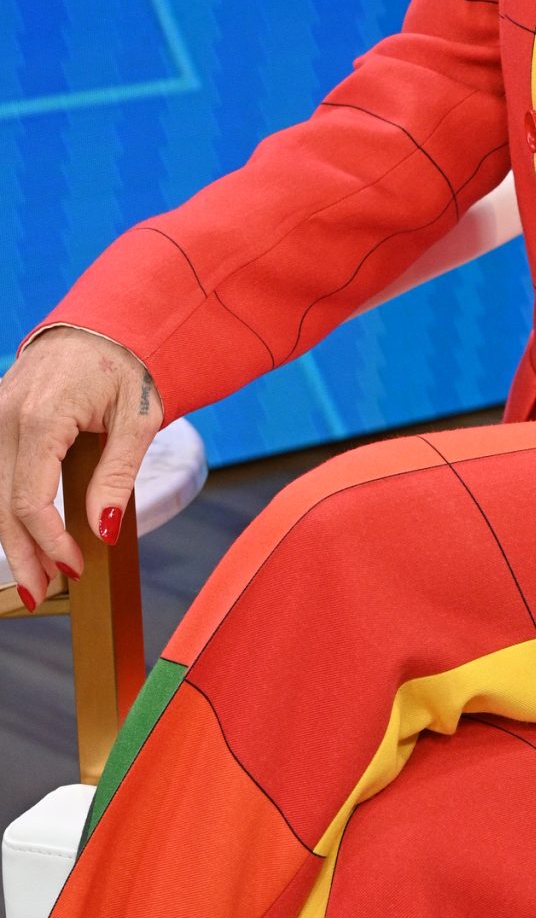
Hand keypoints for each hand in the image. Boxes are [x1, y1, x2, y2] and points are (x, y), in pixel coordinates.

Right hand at [0, 327, 157, 607]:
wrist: (104, 323)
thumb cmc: (128, 365)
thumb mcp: (139, 418)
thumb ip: (117, 475)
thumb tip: (101, 531)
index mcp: (42, 417)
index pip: (31, 500)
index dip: (50, 543)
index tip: (75, 568)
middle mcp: (6, 417)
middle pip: (2, 504)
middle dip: (21, 554)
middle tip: (42, 594)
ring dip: (10, 538)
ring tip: (35, 577)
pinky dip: (6, 508)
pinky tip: (22, 537)